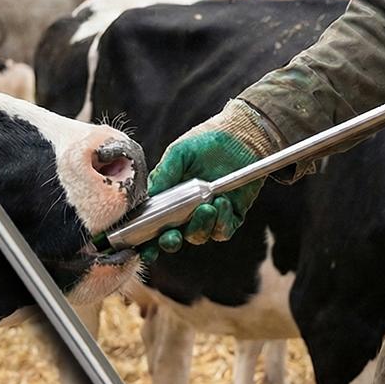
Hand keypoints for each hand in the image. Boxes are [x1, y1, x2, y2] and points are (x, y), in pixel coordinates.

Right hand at [141, 99, 278, 260]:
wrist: (241, 134)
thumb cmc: (206, 140)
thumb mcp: (178, 154)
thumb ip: (162, 175)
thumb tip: (147, 198)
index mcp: (168, 200)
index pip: (153, 226)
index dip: (146, 242)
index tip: (142, 249)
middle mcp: (186, 212)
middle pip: (173, 239)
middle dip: (170, 242)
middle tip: (172, 235)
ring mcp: (208, 216)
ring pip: (198, 236)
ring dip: (200, 226)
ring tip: (207, 205)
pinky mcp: (231, 216)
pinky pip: (222, 231)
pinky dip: (221, 221)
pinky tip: (222, 202)